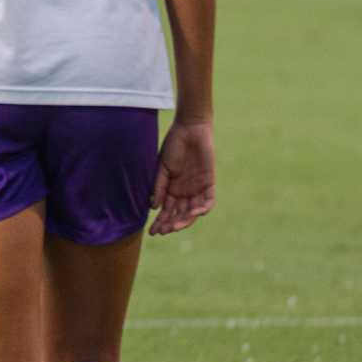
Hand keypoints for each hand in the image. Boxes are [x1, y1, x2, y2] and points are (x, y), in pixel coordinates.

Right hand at [149, 119, 214, 234]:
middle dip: (170, 224)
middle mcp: (185, 193)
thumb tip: (153, 207)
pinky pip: (208, 202)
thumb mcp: (162, 167)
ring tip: (174, 226)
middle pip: (179, 215)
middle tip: (162, 231)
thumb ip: (158, 187)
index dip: (160, 222)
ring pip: (192, 212)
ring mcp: (197, 189)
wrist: (190, 129)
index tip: (152, 232)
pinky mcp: (209, 183)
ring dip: (184, 221)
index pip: (166, 212)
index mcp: (171, 190)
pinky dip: (202, 209)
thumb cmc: (173, 146)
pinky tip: (193, 213)